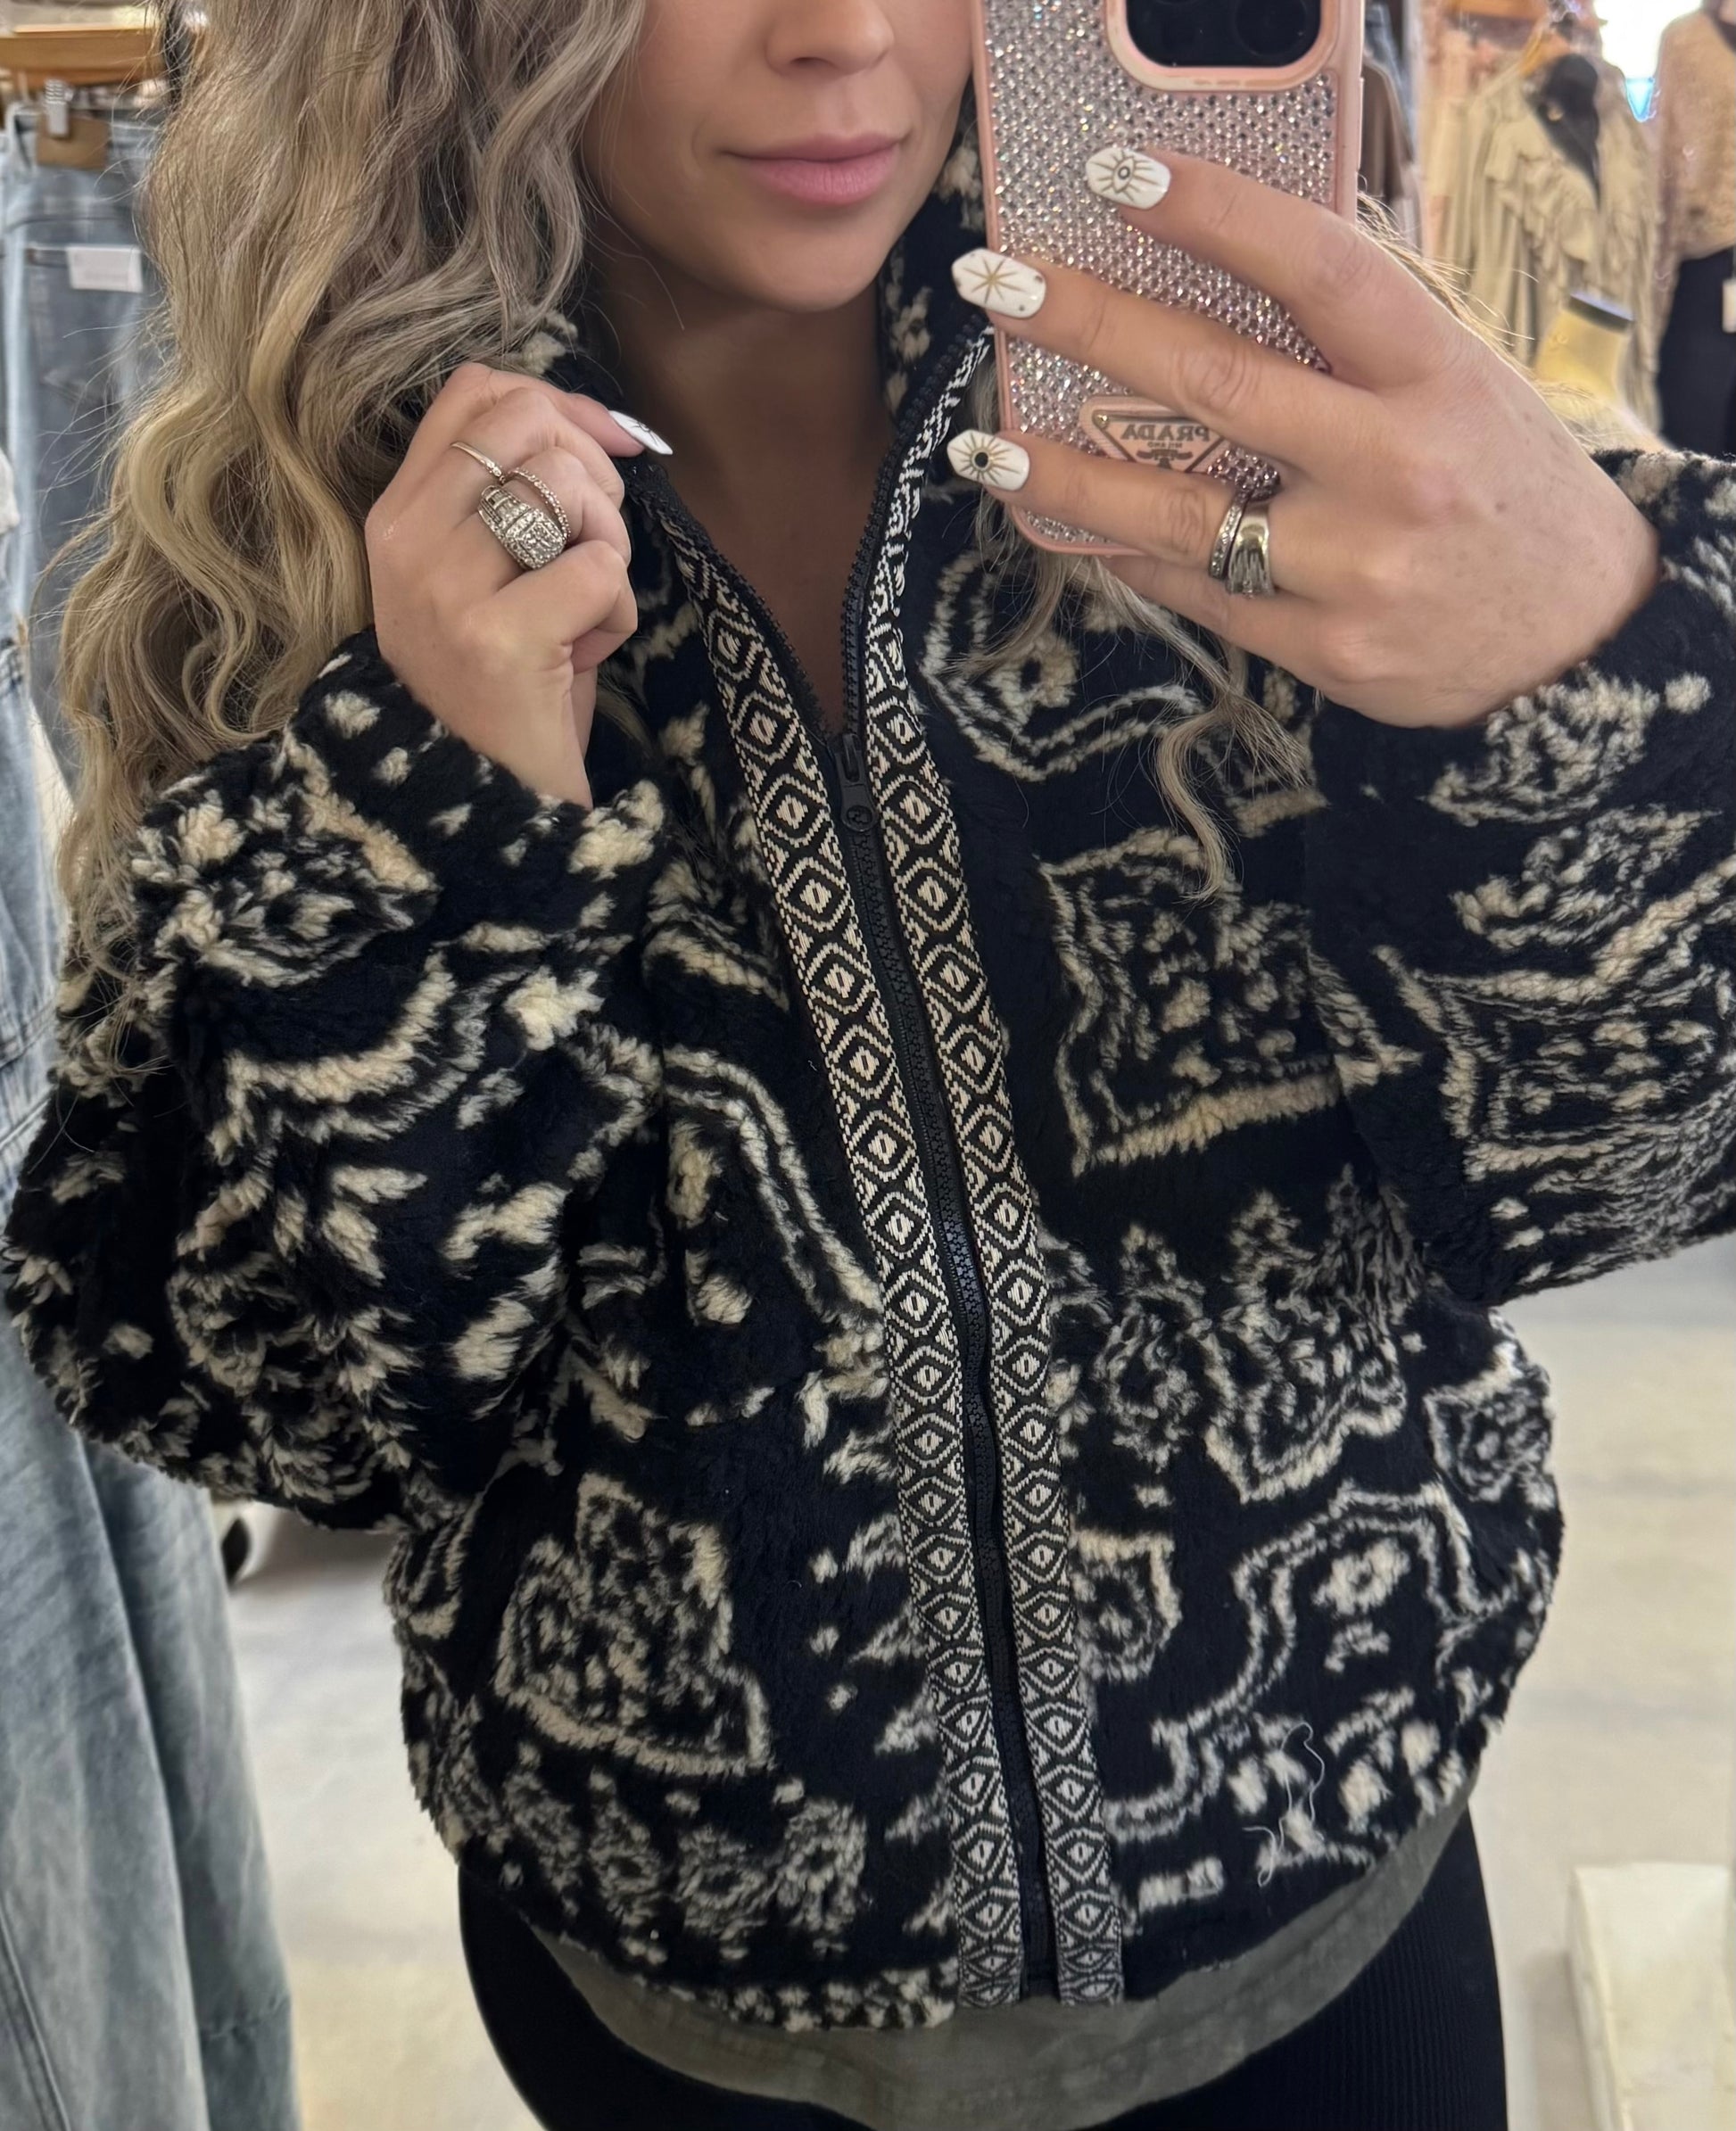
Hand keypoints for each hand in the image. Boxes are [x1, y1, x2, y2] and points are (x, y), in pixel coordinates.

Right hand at [367, 366, 643, 807]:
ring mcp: (446, 588)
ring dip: (607, 544)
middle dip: (592, 473)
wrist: (483, 808)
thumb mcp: (485, 578)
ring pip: (565, 484)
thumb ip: (515, 496)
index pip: (476, 392)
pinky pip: (598, 566)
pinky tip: (586, 652)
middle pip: (528, 422)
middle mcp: (408, 540)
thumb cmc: (503, 689)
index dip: (558, 404)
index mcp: (398, 516)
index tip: (605, 455)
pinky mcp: (498, 639)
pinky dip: (617, 608)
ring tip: (584, 608)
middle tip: (591, 548)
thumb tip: (604, 425)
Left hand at [948, 152, 1661, 729]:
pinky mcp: (1321, 647)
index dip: (1216, 217)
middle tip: (999, 287)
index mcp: (1437, 376)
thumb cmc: (1503, 491)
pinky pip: (1195, 592)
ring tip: (987, 442)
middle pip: (1216, 381)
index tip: (1121, 177)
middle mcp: (1394, 465)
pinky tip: (1062, 521)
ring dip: (1068, 472)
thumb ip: (1359, 345)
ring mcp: (1353, 566)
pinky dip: (1123, 553)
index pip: (1318, 270)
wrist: (1576, 644)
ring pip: (1179, 512)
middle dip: (1092, 326)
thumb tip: (1219, 279)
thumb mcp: (1463, 388)